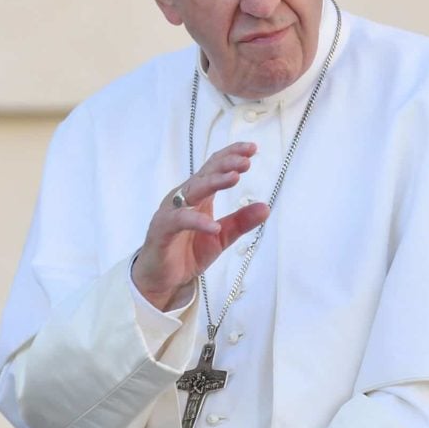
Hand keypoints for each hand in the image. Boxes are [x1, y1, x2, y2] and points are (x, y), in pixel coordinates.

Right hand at [132, 142, 269, 309]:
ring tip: (235, 178)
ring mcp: (171, 212)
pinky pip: (179, 221)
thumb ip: (241, 222)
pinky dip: (197, 221)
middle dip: (226, 164)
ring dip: (214, 182)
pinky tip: (214, 225)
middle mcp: (183, 199)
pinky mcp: (162, 230)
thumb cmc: (188, 252)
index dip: (231, 155)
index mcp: (198, 196)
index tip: (252, 148)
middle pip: (205, 174)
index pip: (214, 168)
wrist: (162, 278)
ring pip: (192, 191)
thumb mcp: (222, 236)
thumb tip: (266, 207)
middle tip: (246, 161)